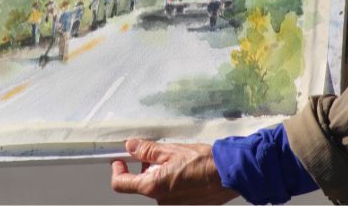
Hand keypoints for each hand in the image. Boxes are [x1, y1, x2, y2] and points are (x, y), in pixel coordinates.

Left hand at [110, 138, 235, 203]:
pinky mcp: (186, 204)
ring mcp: (174, 204)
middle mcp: (162, 200)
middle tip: (157, 151)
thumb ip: (145, 150)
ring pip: (157, 185)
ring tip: (175, 158)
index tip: (119, 158)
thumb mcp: (169, 150)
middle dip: (145, 166)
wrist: (229, 175)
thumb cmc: (201, 161)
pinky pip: (170, 190)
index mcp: (153, 187)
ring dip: (159, 171)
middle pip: (142, 182)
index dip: (117, 170)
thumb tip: (130, 147)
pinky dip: (171, 178)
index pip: (121, 184)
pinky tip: (184, 167)